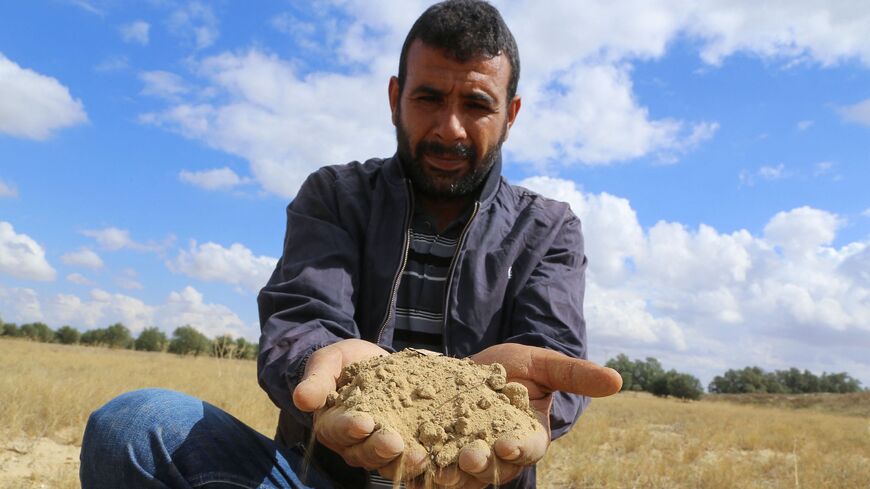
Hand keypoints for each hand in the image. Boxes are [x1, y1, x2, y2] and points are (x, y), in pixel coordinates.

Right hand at [292, 339, 428, 477]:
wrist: (372, 363)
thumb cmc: (344, 362)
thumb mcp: (328, 361)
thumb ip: (317, 379)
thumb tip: (301, 399)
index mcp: (330, 424)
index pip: (336, 430)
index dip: (349, 428)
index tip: (363, 422)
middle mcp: (351, 443)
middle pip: (363, 453)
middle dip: (379, 448)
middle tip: (395, 443)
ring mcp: (376, 448)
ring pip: (387, 462)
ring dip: (403, 460)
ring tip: (421, 454)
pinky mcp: (401, 447)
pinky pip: (409, 459)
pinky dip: (422, 460)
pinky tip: (437, 454)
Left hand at [427, 343, 621, 487]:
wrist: (469, 368)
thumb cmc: (514, 367)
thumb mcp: (543, 364)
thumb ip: (575, 374)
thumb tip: (619, 380)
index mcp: (528, 439)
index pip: (527, 450)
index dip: (519, 449)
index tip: (507, 444)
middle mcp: (499, 456)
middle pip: (492, 468)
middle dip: (481, 464)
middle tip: (468, 457)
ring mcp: (466, 457)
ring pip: (460, 473)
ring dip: (450, 473)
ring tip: (438, 467)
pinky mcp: (437, 452)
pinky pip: (430, 464)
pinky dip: (421, 466)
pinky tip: (410, 459)